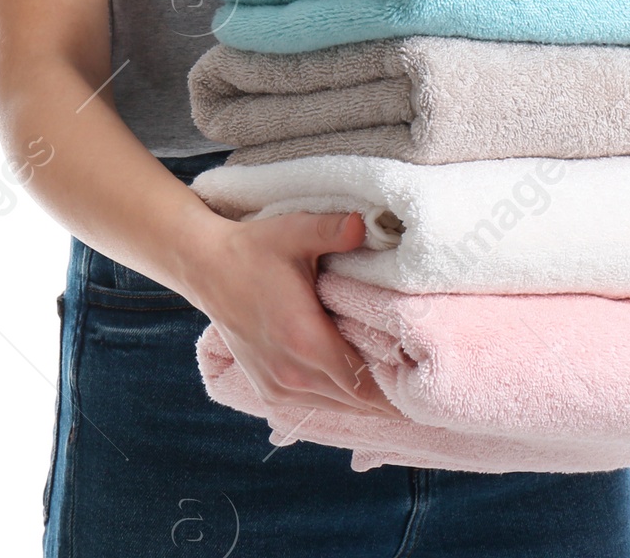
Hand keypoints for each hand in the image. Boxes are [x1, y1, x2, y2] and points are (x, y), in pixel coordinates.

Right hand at [190, 210, 400, 417]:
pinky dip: (338, 396)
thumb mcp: (295, 231)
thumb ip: (334, 230)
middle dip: (388, 396)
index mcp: (305, 339)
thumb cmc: (255, 249)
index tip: (423, 385)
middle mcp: (292, 372)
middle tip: (421, 387)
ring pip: (336, 405)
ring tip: (398, 387)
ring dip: (364, 398)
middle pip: (355, 400)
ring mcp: (278, 385)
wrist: (207, 268)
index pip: (363, 383)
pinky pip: (314, 403)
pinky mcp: (268, 387)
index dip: (395, 389)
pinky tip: (358, 383)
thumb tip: (369, 224)